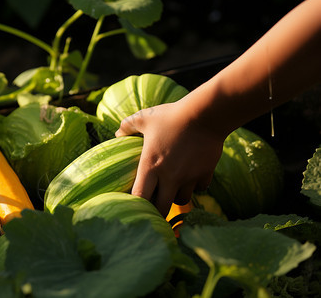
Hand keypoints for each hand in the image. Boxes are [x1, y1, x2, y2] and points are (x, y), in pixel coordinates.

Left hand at [115, 99, 224, 216]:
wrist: (205, 113)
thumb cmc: (171, 115)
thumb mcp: (145, 117)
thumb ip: (127, 126)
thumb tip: (117, 133)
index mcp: (151, 166)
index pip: (140, 197)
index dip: (136, 204)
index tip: (135, 204)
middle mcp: (169, 176)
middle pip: (162, 208)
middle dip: (157, 210)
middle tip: (155, 204)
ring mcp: (189, 177)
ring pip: (182, 201)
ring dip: (176, 197)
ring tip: (173, 188)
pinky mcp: (205, 173)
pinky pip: (200, 189)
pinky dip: (195, 186)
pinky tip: (191, 176)